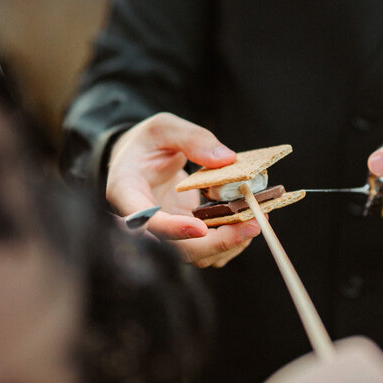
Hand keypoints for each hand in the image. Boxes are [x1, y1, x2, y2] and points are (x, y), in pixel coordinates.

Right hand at [106, 113, 260, 267]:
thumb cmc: (147, 142)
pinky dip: (229, 241)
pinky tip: (246, 221)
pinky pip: (206, 248)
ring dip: (228, 244)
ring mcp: (166, 232)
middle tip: (250, 227)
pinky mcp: (183, 234)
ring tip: (256, 221)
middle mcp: (143, 222)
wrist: (140, 158)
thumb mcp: (164, 127)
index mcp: (126, 193)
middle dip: (215, 243)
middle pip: (175, 249)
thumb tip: (226, 159)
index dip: (172, 229)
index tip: (200, 228)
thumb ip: (192, 139)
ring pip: (195, 254)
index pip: (144, 220)